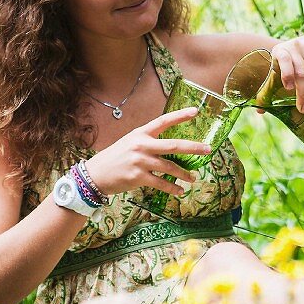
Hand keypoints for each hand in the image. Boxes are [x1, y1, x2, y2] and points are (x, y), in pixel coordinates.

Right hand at [83, 108, 210, 196]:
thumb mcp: (130, 142)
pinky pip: (161, 183)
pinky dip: (173, 188)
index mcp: (140, 134)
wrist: (96, 174)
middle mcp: (141, 145)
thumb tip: (170, 146)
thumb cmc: (116, 158)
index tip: (195, 111)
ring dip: (184, 174)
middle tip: (208, 149)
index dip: (180, 116)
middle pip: (173, 145)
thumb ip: (148, 142)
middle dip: (193, 148)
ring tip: (193, 178)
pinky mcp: (138, 177)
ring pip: (170, 167)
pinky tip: (180, 191)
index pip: (163, 121)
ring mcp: (140, 161)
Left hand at [269, 35, 303, 114]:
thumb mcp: (280, 65)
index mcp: (280, 51)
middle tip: (303, 110)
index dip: (287, 73)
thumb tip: (260, 111)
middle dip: (303, 94)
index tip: (289, 88)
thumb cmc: (290, 60)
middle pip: (301, 73)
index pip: (284, 60)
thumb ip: (270, 85)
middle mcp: (295, 47)